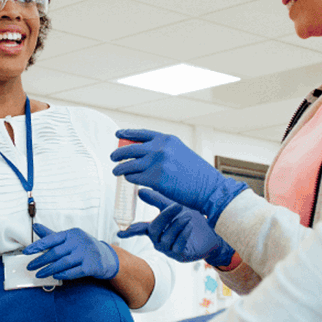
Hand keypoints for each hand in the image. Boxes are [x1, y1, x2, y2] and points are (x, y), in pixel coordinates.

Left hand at [23, 224, 118, 280]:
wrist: (107, 257)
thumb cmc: (84, 247)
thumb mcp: (69, 238)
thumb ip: (51, 235)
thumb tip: (35, 226)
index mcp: (71, 233)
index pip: (51, 238)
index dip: (37, 246)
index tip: (26, 252)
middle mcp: (79, 242)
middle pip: (56, 252)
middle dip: (40, 260)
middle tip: (30, 267)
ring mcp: (86, 254)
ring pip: (64, 263)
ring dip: (49, 269)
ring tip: (39, 274)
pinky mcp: (92, 266)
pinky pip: (75, 272)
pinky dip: (64, 274)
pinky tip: (55, 276)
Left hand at [111, 129, 246, 222]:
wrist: (209, 188)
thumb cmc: (196, 174)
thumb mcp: (181, 153)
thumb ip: (164, 150)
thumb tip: (143, 154)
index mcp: (168, 139)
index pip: (142, 133)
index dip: (127, 133)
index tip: (117, 134)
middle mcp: (160, 148)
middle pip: (130, 148)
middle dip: (118, 153)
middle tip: (113, 157)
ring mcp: (157, 163)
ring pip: (128, 164)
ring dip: (119, 168)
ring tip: (116, 171)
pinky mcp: (155, 179)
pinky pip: (133, 177)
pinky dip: (129, 178)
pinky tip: (129, 179)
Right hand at [118, 189, 234, 265]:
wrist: (212, 233)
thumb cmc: (191, 219)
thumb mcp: (174, 207)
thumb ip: (157, 200)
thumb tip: (139, 191)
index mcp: (155, 229)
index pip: (140, 229)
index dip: (130, 231)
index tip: (120, 233)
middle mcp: (158, 240)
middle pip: (154, 230)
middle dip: (164, 217)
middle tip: (177, 205)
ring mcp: (168, 249)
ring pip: (166, 237)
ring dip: (177, 225)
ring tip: (187, 216)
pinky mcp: (179, 255)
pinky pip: (177, 245)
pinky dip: (184, 234)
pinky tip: (190, 227)